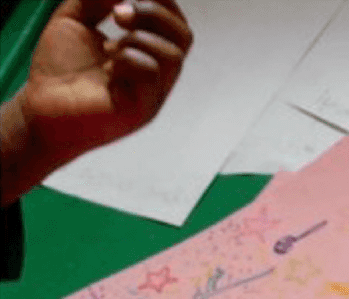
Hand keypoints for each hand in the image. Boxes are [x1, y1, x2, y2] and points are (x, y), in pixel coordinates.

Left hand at [1, 1, 191, 203]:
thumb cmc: (58, 69)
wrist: (39, 106)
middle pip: (184, 36)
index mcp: (145, 52)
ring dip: (140, 37)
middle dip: (154, 11)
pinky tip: (107, 66)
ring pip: (173, 56)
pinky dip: (129, 59)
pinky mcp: (139, 111)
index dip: (160, 0)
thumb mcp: (76, 17)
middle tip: (117, 13)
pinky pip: (152, 75)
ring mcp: (150, 95)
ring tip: (108, 45)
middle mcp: (154, 75)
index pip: (174, 23)